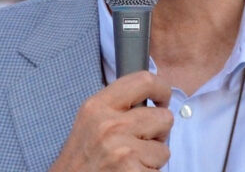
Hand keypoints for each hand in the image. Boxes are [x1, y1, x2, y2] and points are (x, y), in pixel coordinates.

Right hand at [50, 71, 172, 170]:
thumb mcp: (89, 121)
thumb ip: (116, 105)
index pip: (144, 81)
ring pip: (164, 149)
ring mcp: (122, 151)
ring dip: (152, 159)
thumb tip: (151, 96)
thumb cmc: (80, 161)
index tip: (163, 100)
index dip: (162, 89)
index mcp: (98, 106)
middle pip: (164, 117)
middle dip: (159, 133)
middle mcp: (110, 125)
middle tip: (140, 143)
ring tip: (129, 162)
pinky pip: (159, 171)